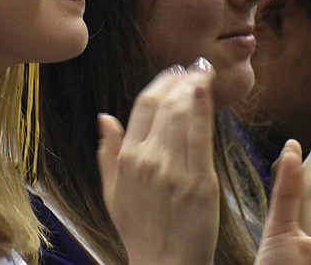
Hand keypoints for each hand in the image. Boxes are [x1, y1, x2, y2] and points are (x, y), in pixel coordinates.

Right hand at [98, 59, 219, 264]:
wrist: (164, 264)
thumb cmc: (140, 230)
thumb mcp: (112, 192)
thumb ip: (108, 152)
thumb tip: (104, 118)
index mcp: (127, 159)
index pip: (142, 106)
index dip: (160, 83)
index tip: (173, 72)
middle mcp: (148, 160)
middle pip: (164, 104)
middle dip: (180, 78)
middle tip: (194, 66)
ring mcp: (174, 170)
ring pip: (183, 114)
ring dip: (194, 86)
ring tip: (204, 71)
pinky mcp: (199, 182)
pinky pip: (201, 136)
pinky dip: (203, 108)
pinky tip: (206, 89)